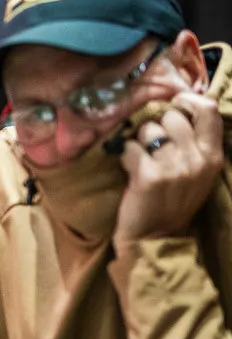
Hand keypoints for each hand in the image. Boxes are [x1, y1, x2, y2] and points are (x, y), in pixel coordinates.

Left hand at [115, 92, 224, 243]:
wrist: (154, 238)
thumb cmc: (173, 202)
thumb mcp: (198, 173)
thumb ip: (196, 143)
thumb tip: (183, 106)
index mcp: (213, 156)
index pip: (209, 110)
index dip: (188, 100)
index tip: (174, 104)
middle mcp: (197, 159)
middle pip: (172, 116)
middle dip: (156, 124)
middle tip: (151, 143)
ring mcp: (173, 167)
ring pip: (149, 129)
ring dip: (139, 140)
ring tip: (141, 158)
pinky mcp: (148, 175)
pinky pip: (130, 147)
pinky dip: (125, 156)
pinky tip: (130, 169)